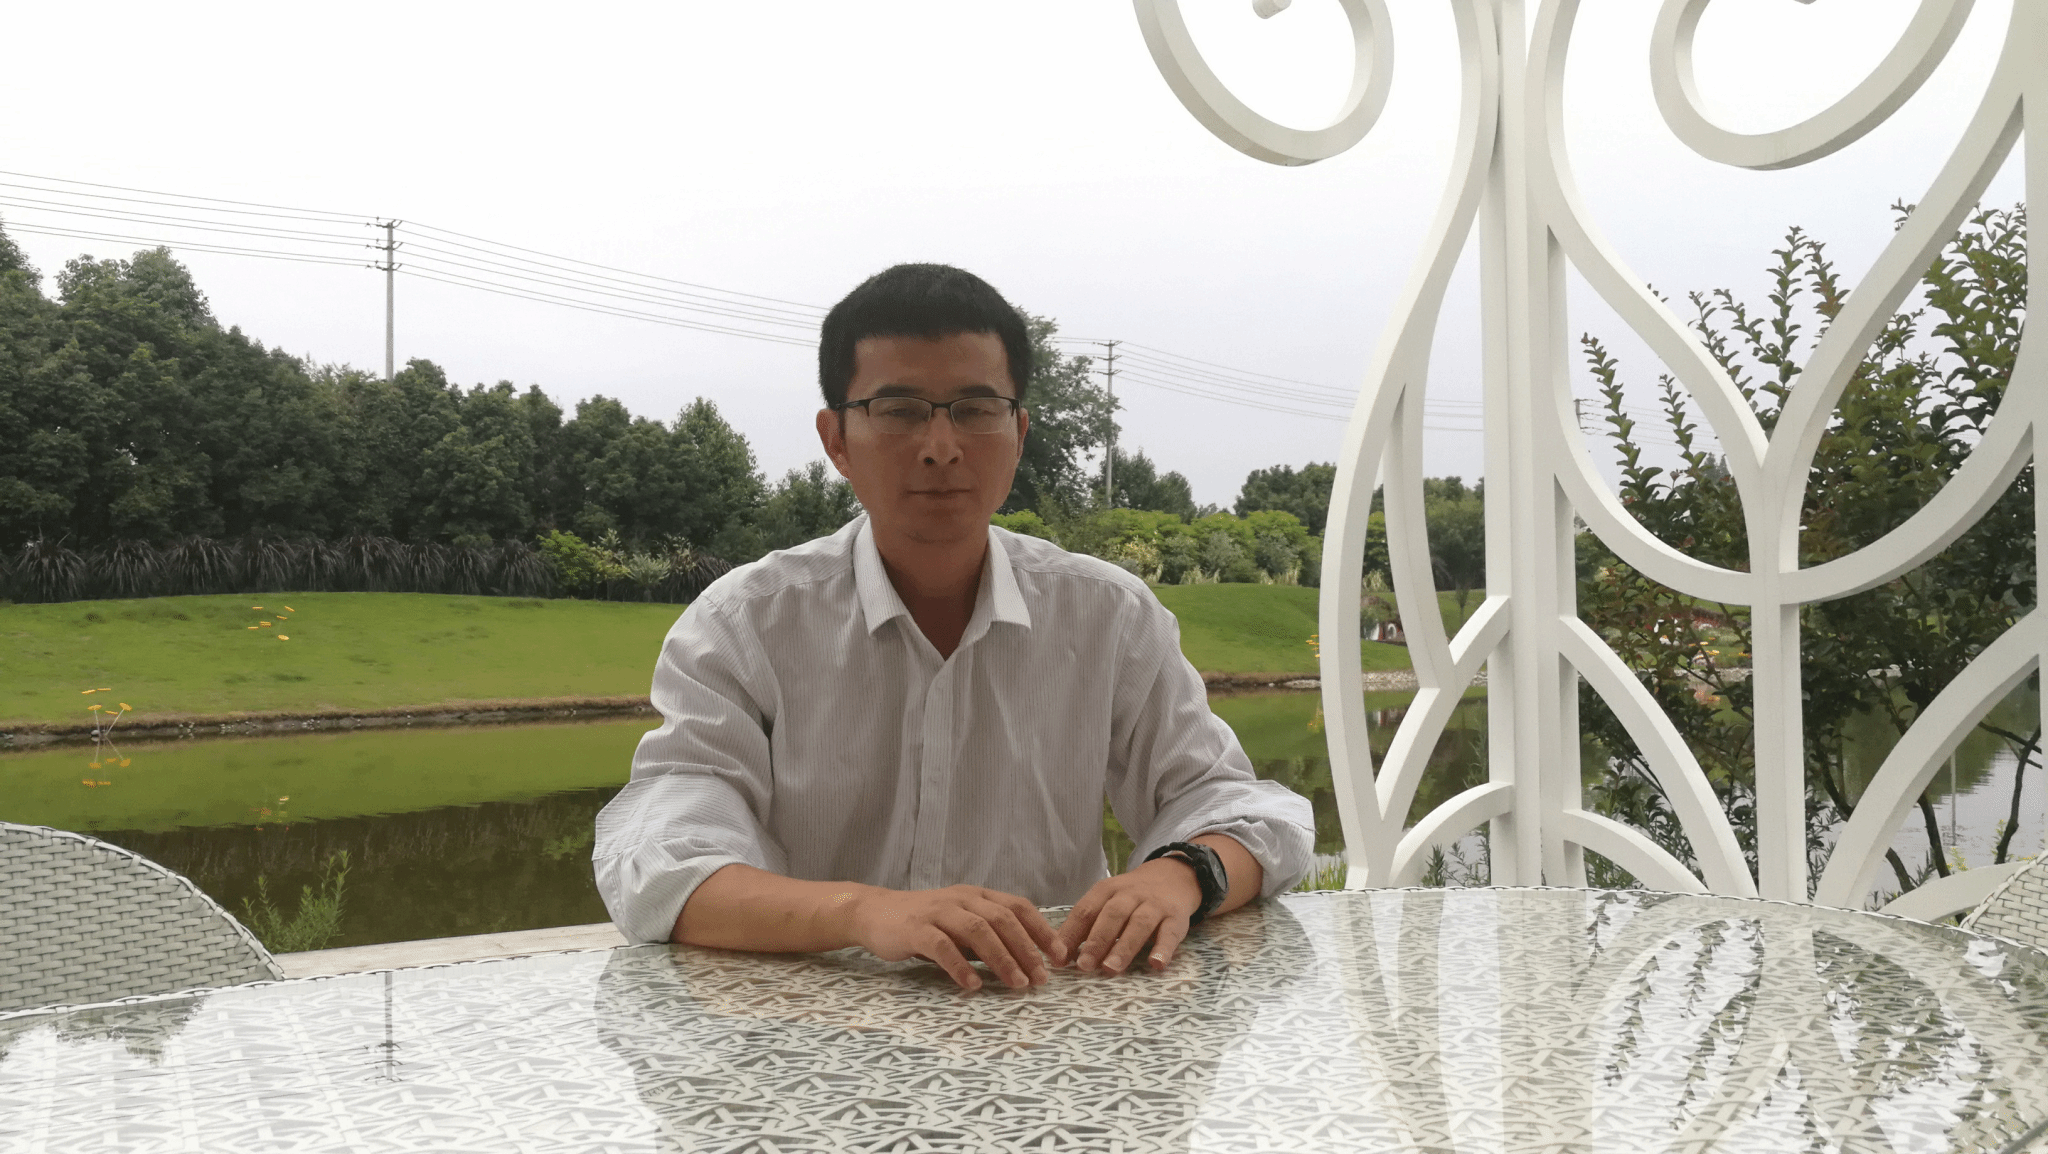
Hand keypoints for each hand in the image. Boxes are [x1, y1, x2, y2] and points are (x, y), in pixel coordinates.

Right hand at [847, 885, 1060, 990]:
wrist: (873, 913)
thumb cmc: (924, 923)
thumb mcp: (960, 923)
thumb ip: (987, 936)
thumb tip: (1027, 961)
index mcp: (976, 895)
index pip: (1018, 906)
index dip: (1042, 930)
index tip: (1060, 956)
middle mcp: (961, 898)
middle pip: (1002, 919)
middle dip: (1027, 949)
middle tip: (1042, 977)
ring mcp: (938, 911)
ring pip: (978, 930)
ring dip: (1002, 958)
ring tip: (1017, 983)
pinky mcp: (916, 928)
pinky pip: (943, 947)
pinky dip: (961, 967)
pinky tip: (973, 985)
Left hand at [1056, 857, 1202, 975]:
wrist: (1173, 877)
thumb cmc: (1132, 898)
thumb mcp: (1108, 901)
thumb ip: (1088, 925)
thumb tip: (1061, 955)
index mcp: (1107, 890)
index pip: (1085, 910)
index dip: (1071, 934)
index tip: (1059, 959)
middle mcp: (1130, 894)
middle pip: (1112, 915)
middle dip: (1097, 941)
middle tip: (1084, 966)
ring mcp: (1155, 905)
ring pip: (1139, 924)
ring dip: (1124, 947)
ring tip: (1111, 969)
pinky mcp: (1177, 917)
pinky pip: (1171, 933)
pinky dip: (1163, 949)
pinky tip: (1156, 964)